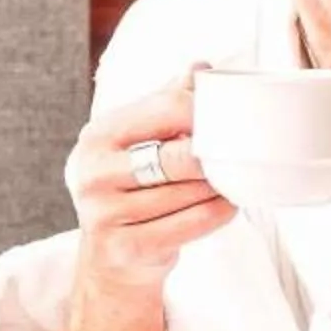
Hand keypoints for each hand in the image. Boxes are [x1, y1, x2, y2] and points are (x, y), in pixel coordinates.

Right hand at [61, 72, 237, 319]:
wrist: (112, 262)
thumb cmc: (134, 191)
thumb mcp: (140, 142)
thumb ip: (168, 103)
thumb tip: (201, 68)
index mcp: (98, 136)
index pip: (168, 106)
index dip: (207, 113)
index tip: (228, 121)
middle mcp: (93, 173)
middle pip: (181, 155)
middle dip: (214, 157)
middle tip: (237, 155)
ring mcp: (104, 214)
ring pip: (191, 191)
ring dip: (220, 187)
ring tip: (229, 181)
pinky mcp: (125, 248)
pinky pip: (192, 223)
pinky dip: (219, 212)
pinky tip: (226, 205)